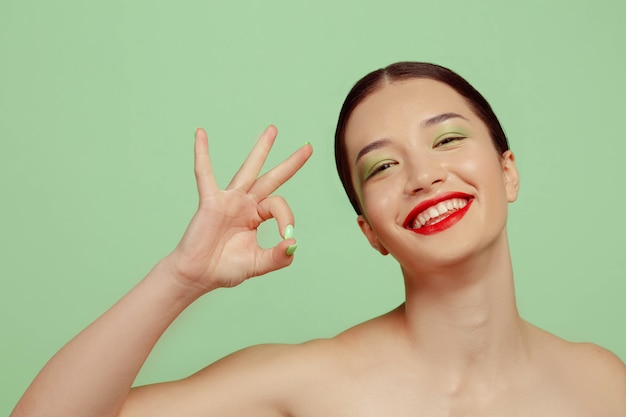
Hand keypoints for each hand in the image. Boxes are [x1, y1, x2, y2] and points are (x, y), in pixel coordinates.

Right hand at [166, 126, 312, 292]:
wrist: (198, 275)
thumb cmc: (225, 268)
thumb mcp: (258, 264)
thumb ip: (277, 256)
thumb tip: (294, 243)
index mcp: (256, 216)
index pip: (279, 206)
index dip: (287, 218)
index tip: (286, 235)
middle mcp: (245, 204)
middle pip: (272, 178)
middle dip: (290, 163)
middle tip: (308, 147)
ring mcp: (229, 200)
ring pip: (249, 170)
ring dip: (261, 149)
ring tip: (273, 130)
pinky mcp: (211, 201)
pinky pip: (205, 173)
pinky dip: (202, 153)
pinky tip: (201, 133)